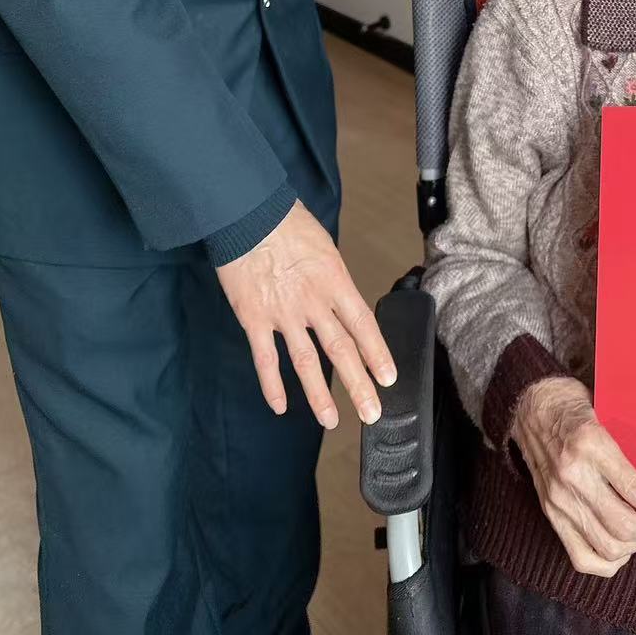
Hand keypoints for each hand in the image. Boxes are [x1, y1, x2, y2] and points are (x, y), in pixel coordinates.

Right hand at [216, 200, 395, 428]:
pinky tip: (281, 406)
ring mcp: (283, 313)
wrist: (247, 214)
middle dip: (358, 384)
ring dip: (319, 395)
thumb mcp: (324, 246)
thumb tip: (339, 300)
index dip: (377, 354)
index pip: (363, 324)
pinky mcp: (254, 318)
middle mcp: (313, 302)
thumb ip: (332, 278)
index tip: (388, 378)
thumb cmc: (286, 222)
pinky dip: (273, 385)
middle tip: (372, 412)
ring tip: (331, 420)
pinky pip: (265, 359)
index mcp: (335, 281)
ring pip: (306, 362)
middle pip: (341, 349)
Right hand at [512, 376, 635, 576]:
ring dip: (633, 545)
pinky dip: (607, 562)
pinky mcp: (550, 514)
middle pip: (624, 526)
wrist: (530, 408)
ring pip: (607, 546)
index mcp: (591, 444)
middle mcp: (573, 476)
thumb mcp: (607, 409)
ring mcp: (559, 500)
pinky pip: (581, 558)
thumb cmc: (573, 403)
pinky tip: (620, 548)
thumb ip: (630, 442)